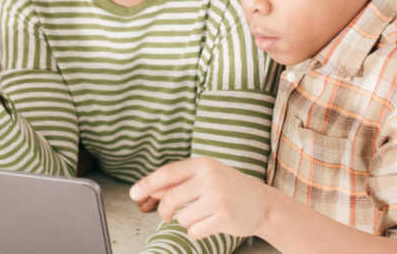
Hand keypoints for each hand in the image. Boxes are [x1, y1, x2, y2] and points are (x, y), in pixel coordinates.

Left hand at [130, 157, 270, 240]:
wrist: (263, 204)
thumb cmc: (228, 188)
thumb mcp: (206, 177)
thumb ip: (180, 181)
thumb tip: (149, 190)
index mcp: (203, 164)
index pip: (168, 173)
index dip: (147, 184)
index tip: (133, 193)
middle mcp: (210, 178)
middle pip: (170, 198)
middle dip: (163, 211)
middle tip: (165, 215)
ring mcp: (218, 198)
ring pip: (181, 218)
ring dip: (185, 221)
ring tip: (201, 216)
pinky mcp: (224, 217)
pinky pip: (194, 231)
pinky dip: (196, 231)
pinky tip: (209, 224)